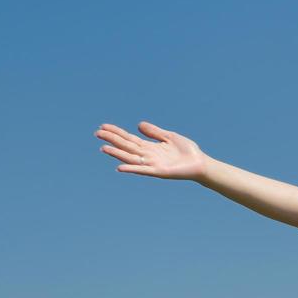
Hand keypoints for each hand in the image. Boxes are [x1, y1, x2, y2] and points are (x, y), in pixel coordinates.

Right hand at [95, 121, 211, 180]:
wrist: (200, 163)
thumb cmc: (187, 151)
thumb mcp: (169, 137)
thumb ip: (154, 132)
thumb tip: (138, 125)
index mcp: (150, 147)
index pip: (129, 139)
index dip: (117, 133)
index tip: (103, 127)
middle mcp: (148, 156)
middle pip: (127, 146)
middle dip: (112, 140)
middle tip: (97, 133)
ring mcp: (152, 164)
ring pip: (131, 158)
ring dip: (117, 154)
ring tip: (103, 148)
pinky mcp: (159, 172)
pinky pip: (143, 170)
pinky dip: (132, 169)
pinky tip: (120, 167)